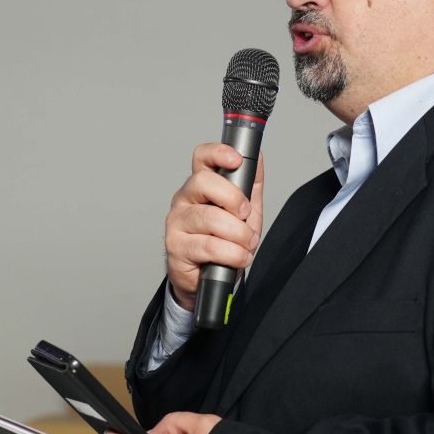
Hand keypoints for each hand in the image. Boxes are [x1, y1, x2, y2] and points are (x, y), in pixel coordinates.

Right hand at [164, 144, 264, 311]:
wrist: (207, 279)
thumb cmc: (223, 242)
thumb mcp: (245, 212)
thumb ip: (250, 185)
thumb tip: (257, 157)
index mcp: (201, 185)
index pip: (202, 157)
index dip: (218, 153)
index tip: (236, 160)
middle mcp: (184, 199)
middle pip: (202, 182)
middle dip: (233, 198)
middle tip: (246, 215)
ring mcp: (177, 222)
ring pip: (209, 217)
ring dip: (238, 234)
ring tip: (247, 244)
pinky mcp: (176, 246)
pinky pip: (208, 245)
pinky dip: (231, 254)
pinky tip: (237, 258)